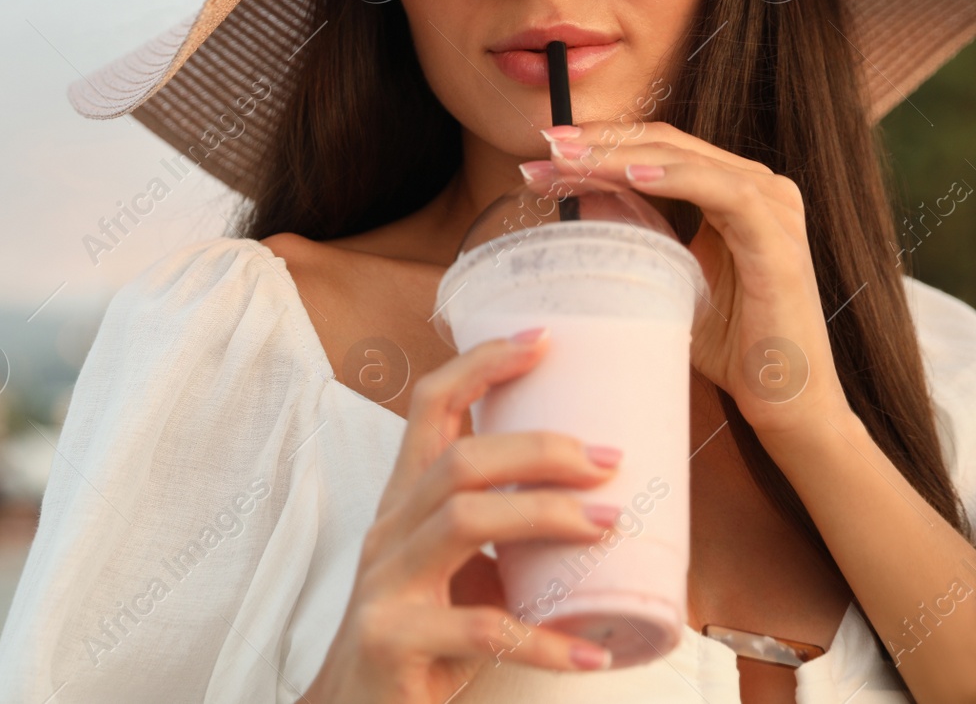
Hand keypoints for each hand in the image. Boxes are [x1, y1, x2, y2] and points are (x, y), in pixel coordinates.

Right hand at [300, 330, 620, 703]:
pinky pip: (477, 630)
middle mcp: (388, 532)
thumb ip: (502, 536)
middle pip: (459, 462)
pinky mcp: (392, 640)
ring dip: (546, 516)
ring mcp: (384, 585)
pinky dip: (543, 640)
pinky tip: (588, 653)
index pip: (430, 408)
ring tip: (610, 523)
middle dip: (540, 450)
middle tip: (609, 459)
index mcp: (404, 503)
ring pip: (463, 522)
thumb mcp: (452, 572)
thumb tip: (604, 502)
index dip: (482, 366)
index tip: (545, 341)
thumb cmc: (419, 639)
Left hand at [526, 120, 852, 435]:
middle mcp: (757, 189)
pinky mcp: (780, 241)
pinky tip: (632, 175)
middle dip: (602, 142)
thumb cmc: (728, 343)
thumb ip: (634, 230)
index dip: (602, 142)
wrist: (781, 400)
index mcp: (731, 191)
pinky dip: (677, 179)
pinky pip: (726, 194)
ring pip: (688, 160)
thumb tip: (579, 193)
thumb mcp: (665, 275)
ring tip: (573, 159)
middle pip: (668, 145)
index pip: (657, 150)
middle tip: (546, 145)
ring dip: (624, 156)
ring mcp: (774, 210)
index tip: (544, 149)